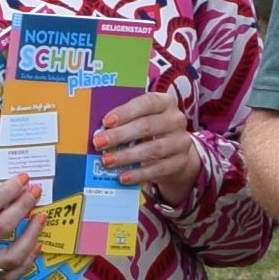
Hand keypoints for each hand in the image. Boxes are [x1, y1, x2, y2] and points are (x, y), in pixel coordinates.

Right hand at [0, 175, 43, 279]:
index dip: (8, 191)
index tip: (23, 178)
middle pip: (2, 228)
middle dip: (23, 207)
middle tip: (35, 192)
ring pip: (12, 257)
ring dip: (31, 236)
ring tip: (41, 218)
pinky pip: (10, 275)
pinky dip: (27, 261)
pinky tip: (36, 245)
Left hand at [91, 89, 203, 205]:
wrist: (174, 151)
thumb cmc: (150, 129)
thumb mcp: (140, 118)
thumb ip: (124, 120)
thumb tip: (98, 129)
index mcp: (165, 103)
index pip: (147, 103)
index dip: (126, 112)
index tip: (106, 121)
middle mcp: (176, 120)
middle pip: (147, 126)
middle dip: (120, 135)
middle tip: (99, 142)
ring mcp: (180, 142)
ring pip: (153, 150)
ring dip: (126, 156)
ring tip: (107, 161)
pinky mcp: (180, 162)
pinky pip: (158, 169)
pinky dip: (138, 174)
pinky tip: (123, 176)